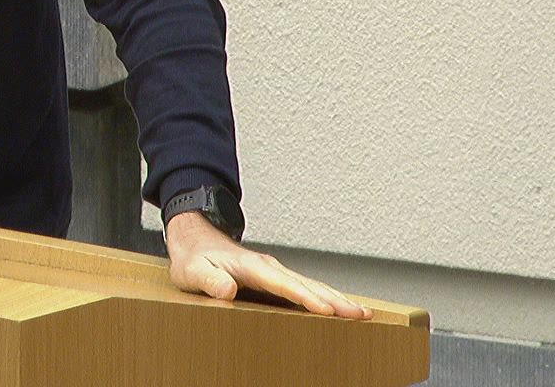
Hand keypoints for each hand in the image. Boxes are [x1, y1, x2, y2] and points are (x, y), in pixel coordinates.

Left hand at [163, 210, 372, 318]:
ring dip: (337, 299)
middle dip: (335, 300)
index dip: (305, 297)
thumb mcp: (192, 271)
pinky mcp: (275, 278)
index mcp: (252, 266)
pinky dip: (326, 298)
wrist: (193, 241)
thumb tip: (228, 289)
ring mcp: (275, 271)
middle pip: (308, 284)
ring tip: (362, 313)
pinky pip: (305, 288)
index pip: (283, 284)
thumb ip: (209, 280)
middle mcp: (269, 266)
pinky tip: (339, 308)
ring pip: (312, 285)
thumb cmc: (193, 259)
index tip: (326, 310)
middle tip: (361, 314)